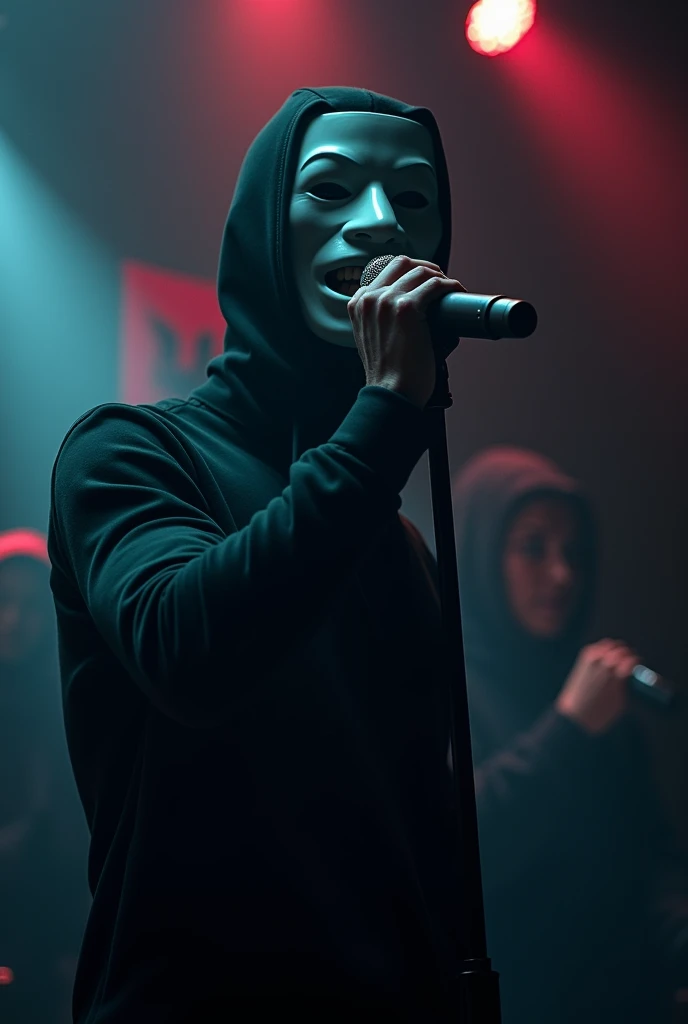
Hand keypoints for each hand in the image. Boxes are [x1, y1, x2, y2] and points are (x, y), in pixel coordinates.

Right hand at [347, 255, 465, 408]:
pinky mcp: (407, 308)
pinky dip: (450, 285)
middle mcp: (369, 299)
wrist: (391, 394)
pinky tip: (457, 292)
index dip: (408, 273)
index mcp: (358, 305)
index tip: (423, 282)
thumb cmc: (389, 375)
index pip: (384, 272)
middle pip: (401, 263)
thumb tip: (417, 306)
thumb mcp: (374, 339)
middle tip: (440, 280)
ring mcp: (386, 301)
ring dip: (439, 276)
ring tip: (450, 288)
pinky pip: (435, 285)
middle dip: (425, 267)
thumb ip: (383, 319)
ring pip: (420, 271)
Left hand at [555, 639, 637, 734]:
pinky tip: (605, 657)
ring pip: (610, 644)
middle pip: (621, 649)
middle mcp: (604, 665)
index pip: (632, 659)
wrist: (575, 714)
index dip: (637, 661)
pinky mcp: (584, 658)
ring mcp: (592, 660)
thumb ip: (628, 684)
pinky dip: (604, 649)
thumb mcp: (622, 702)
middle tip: (629, 660)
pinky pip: (597, 646)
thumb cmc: (601, 713)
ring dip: (616, 649)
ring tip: (618, 658)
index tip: (638, 665)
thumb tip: (635, 675)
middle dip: (627, 654)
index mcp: (616, 677)